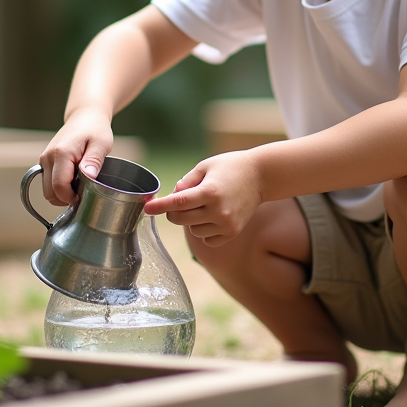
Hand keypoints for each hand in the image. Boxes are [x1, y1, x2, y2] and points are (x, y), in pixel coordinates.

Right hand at [38, 109, 112, 205]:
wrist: (85, 116)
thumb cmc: (95, 128)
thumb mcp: (101, 143)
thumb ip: (94, 160)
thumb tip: (89, 176)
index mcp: (61, 153)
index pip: (59, 187)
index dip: (72, 198)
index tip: (86, 196)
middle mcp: (47, 157)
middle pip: (50, 193)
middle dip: (67, 198)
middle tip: (85, 191)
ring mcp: (44, 160)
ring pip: (47, 191)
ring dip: (63, 193)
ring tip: (80, 184)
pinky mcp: (45, 162)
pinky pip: (48, 183)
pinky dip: (59, 187)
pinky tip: (73, 181)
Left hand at [144, 150, 263, 246]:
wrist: (260, 176)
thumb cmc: (230, 167)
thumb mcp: (205, 166)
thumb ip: (186, 183)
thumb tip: (173, 198)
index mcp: (210, 191)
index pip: (178, 202)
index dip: (160, 206)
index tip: (146, 208)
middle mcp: (218, 210)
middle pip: (181, 219)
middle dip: (173, 211)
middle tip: (179, 201)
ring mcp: (226, 224)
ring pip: (192, 231)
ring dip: (191, 220)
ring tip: (204, 205)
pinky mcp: (232, 232)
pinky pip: (206, 240)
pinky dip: (203, 231)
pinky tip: (211, 217)